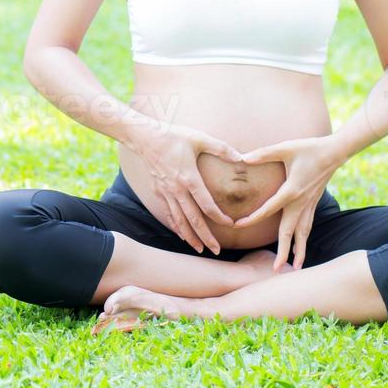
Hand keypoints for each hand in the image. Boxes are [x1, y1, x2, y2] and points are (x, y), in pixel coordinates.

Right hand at [126, 122, 244, 253]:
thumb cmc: (174, 136)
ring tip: (200, 249)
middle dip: (205, 237)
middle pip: (193, 219)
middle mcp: (177, 189)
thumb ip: (221, 148)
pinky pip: (168, 214)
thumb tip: (242, 157)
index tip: (231, 225)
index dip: (220, 217)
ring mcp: (166, 192)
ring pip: (179, 221)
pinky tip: (182, 234)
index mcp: (190, 178)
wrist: (145, 137)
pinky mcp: (158, 192)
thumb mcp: (199, 138)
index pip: (207, 205)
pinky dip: (176, 226)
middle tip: (216, 251)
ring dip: (190, 237)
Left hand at [230, 136, 344, 272]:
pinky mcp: (313, 203)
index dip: (253, 218)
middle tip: (276, 270)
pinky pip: (308, 226)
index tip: (238, 225)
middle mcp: (301, 202)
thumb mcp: (285, 148)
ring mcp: (309, 205)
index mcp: (291, 190)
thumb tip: (243, 158)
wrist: (334, 152)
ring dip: (298, 251)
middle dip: (283, 252)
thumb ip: (264, 154)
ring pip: (302, 233)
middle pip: (290, 232)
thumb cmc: (309, 148)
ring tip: (295, 268)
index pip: (269, 209)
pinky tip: (300, 249)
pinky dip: (303, 239)